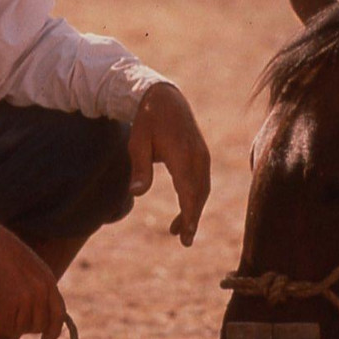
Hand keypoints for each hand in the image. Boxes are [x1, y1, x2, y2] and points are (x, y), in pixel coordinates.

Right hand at [0, 219, 65, 338]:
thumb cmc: (1, 251)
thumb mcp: (30, 266)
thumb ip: (38, 287)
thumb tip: (36, 315)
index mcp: (48, 279)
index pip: (59, 314)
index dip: (53, 331)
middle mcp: (41, 290)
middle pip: (38, 325)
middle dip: (24, 326)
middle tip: (10, 316)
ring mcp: (26, 297)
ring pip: (20, 329)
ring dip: (8, 323)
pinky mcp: (9, 303)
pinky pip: (5, 328)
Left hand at [127, 83, 210, 245]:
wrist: (165, 98)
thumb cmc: (147, 120)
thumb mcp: (137, 141)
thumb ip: (139, 167)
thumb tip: (135, 193)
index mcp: (182, 153)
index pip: (188, 190)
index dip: (189, 214)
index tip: (186, 234)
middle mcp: (197, 156)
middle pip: (199, 194)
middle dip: (192, 218)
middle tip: (183, 240)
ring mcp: (202, 155)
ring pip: (202, 190)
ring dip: (193, 210)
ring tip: (178, 231)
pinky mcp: (202, 156)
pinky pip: (201, 182)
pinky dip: (195, 198)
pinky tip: (184, 209)